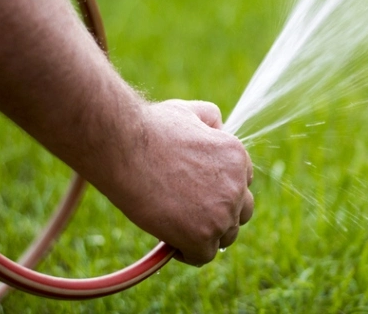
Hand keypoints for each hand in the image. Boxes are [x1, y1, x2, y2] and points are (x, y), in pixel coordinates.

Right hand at [97, 99, 253, 265]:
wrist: (125, 147)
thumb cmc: (150, 128)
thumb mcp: (189, 111)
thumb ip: (210, 119)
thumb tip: (218, 126)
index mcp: (237, 157)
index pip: (242, 185)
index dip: (220, 192)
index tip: (199, 195)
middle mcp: (237, 185)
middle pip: (240, 213)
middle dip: (218, 214)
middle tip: (190, 213)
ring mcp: (222, 212)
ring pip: (224, 237)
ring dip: (204, 234)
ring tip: (177, 225)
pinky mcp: (202, 235)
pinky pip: (203, 256)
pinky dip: (187, 252)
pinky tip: (169, 239)